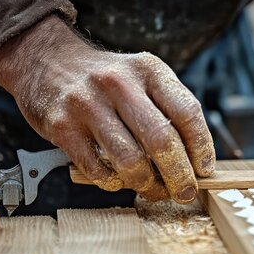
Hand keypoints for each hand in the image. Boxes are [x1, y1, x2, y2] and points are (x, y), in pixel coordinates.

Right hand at [0, 16, 214, 203]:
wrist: (49, 61)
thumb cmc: (107, 80)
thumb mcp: (143, 79)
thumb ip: (168, 111)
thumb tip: (195, 163)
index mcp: (148, 70)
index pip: (187, 112)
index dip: (201, 147)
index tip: (204, 170)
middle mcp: (119, 83)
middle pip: (162, 141)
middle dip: (179, 176)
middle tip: (184, 192)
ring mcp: (87, 104)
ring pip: (130, 160)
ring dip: (147, 185)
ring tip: (151, 189)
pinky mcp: (62, 126)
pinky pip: (97, 170)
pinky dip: (114, 183)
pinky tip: (119, 179)